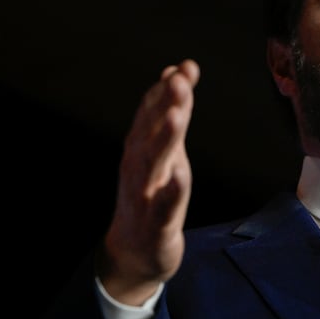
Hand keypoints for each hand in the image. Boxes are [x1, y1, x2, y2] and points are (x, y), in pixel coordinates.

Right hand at [97, 59, 200, 305]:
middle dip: (164, 105)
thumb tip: (177, 70)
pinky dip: (170, 191)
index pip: (151, 112)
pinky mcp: (157, 224)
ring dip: (164, 139)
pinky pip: (163, 207)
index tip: (185, 67)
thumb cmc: (152, 191)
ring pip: (155, 164)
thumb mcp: (164, 149)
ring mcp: (146, 195)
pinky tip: (180, 176)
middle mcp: (139, 166)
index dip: (166, 89)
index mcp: (141, 147)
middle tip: (179, 81)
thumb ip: (171, 110)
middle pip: (151, 132)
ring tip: (176, 116)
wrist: (135, 251)